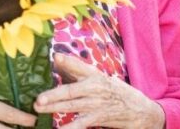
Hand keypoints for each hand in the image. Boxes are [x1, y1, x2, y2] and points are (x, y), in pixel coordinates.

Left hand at [34, 53, 164, 127]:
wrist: (141, 110)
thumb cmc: (116, 93)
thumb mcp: (101, 78)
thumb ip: (79, 72)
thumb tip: (58, 60)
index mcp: (96, 75)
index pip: (80, 66)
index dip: (68, 61)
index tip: (56, 57)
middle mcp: (96, 88)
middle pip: (71, 90)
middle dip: (54, 94)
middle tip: (38, 98)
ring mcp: (97, 104)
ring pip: (72, 106)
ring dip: (55, 108)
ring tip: (40, 108)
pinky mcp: (100, 118)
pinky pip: (81, 123)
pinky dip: (69, 127)